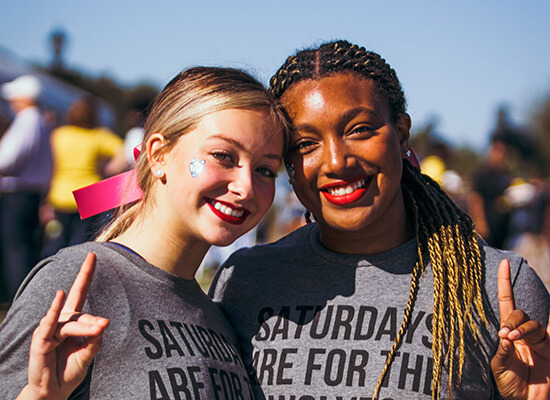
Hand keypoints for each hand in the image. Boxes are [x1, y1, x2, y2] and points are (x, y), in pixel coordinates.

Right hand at [17, 253, 108, 399]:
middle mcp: (61, 319)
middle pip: (80, 308)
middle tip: (99, 312)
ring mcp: (50, 328)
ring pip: (72, 323)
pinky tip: (59, 295)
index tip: (93, 254)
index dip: (86, 273)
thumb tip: (102, 323)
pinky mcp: (41, 339)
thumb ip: (96, 337)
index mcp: (73, 319)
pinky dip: (54, 309)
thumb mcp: (90, 352)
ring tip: (97, 331)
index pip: (81, 291)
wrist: (55, 390)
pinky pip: (49, 323)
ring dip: (86, 328)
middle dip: (89, 304)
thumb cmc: (71, 368)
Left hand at [491, 259, 549, 399]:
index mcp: (509, 334)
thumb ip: (502, 352)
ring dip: (523, 329)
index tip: (504, 263)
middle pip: (519, 314)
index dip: (505, 283)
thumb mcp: (499, 368)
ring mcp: (540, 341)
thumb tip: (506, 336)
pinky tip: (540, 331)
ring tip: (513, 339)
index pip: (508, 303)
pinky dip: (547, 326)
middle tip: (506, 335)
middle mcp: (524, 333)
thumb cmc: (510, 385)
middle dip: (512, 321)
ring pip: (533, 325)